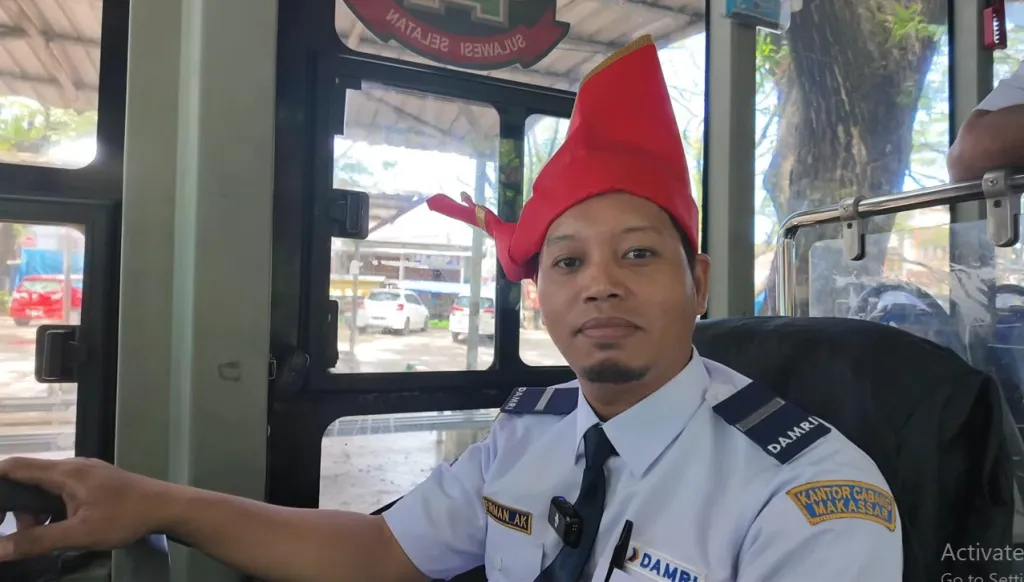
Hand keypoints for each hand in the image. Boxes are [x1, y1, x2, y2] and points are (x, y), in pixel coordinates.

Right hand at [0, 456, 172, 561]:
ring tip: (41, 538)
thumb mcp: (79, 533)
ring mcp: (86, 473)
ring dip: (37, 513)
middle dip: (17, 508)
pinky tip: (62, 529)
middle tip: (18, 536)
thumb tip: (0, 549)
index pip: (15, 467)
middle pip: (28, 480)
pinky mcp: (96, 482)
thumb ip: (38, 541)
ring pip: (46, 489)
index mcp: (64, 472)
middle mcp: (72, 466)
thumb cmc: (125, 517)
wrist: (167, 507)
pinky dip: (54, 509)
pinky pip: (63, 492)